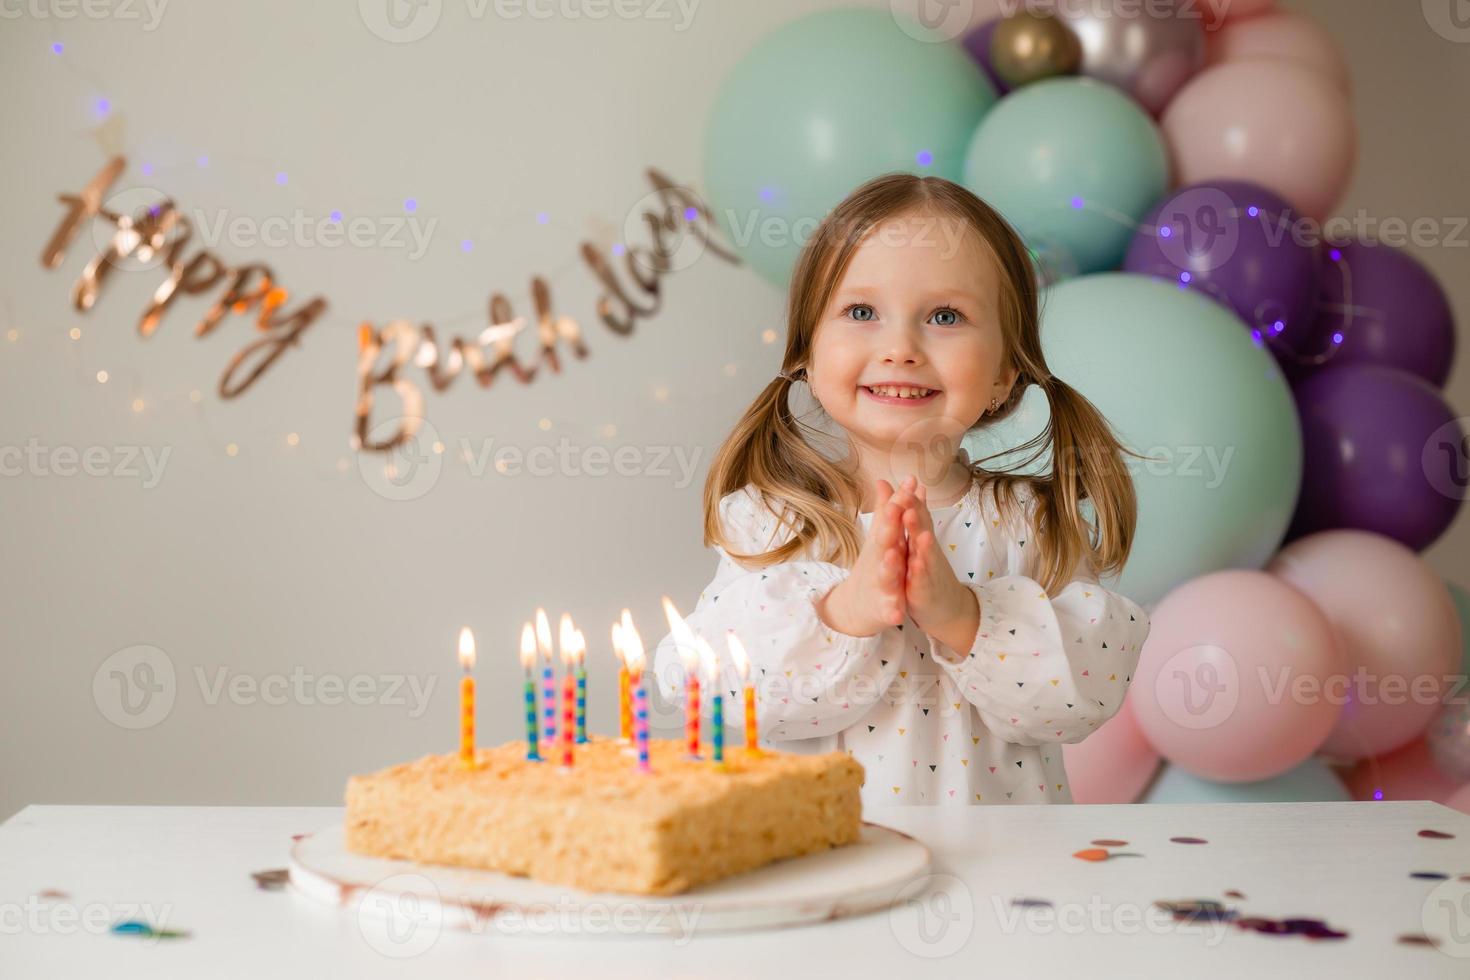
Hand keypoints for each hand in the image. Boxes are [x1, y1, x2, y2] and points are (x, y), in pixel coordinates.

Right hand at [815, 476, 912, 635]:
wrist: (855, 606)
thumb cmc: (873, 567)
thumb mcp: (879, 538)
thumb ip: (886, 510)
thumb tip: (886, 479)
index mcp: (881, 544)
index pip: (890, 519)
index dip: (898, 502)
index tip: (908, 483)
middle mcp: (878, 561)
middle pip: (883, 542)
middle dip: (889, 526)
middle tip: (894, 508)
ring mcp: (880, 585)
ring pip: (885, 575)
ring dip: (888, 566)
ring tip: (892, 556)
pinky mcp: (882, 608)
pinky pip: (888, 609)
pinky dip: (891, 610)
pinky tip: (897, 612)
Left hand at [901, 484, 980, 655]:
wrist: (947, 607)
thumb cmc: (929, 569)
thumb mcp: (920, 539)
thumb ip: (917, 512)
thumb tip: (915, 483)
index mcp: (921, 539)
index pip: (918, 516)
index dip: (913, 501)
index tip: (907, 482)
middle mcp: (927, 553)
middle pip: (922, 532)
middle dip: (916, 517)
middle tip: (909, 499)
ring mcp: (928, 573)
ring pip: (925, 557)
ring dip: (923, 547)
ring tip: (921, 535)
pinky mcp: (924, 593)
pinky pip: (921, 584)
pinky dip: (919, 577)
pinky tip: (916, 568)